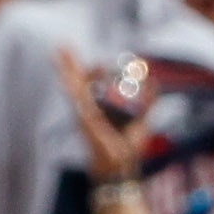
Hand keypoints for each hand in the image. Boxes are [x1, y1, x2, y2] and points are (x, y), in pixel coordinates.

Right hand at [53, 47, 149, 181]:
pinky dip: (69, 88)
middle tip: (62, 45)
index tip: (104, 62)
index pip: (91, 82)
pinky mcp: (84, 120)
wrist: (120, 167)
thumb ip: (148, 101)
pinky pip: (75, 101)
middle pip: (76, 80)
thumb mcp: (142, 119)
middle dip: (70, 63)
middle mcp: (88, 108)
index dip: (95, 70)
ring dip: (65, 69)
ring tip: (58, 51)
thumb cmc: (127, 148)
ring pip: (72, 86)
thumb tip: (155, 81)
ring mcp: (84, 113)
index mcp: (99, 107)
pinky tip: (62, 76)